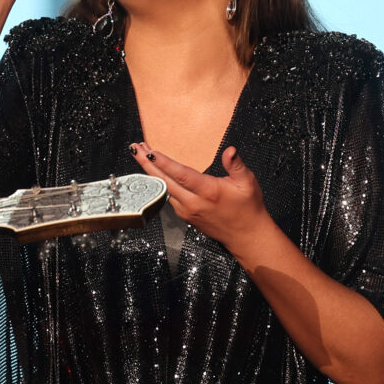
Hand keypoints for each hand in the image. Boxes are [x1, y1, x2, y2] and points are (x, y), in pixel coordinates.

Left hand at [132, 143, 273, 257]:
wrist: (246, 236)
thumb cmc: (248, 208)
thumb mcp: (247, 182)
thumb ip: (236, 165)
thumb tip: (230, 150)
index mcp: (208, 191)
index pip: (180, 174)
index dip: (163, 163)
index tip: (149, 151)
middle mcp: (193, 202)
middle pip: (164, 181)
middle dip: (147, 163)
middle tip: (135, 148)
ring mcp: (187, 211)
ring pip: (164, 189)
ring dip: (151, 172)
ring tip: (142, 155)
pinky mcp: (185, 216)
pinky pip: (168, 197)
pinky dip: (160, 183)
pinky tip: (155, 172)